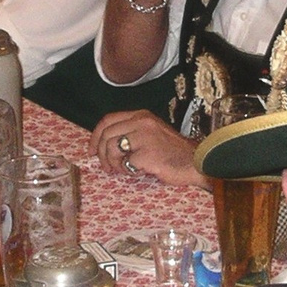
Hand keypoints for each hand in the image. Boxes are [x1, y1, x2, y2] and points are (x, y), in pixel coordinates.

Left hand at [90, 110, 207, 188]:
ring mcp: (145, 137)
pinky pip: (125, 163)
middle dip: (101, 154)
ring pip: (111, 149)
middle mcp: (142, 122)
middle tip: (107, 168)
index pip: (108, 120)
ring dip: (114, 164)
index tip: (91, 151)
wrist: (195, 162)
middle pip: (106, 135)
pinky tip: (140, 171)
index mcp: (141, 116)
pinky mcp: (147, 154)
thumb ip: (130, 132)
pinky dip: (128, 171)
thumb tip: (103, 145)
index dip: (95, 136)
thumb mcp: (151, 133)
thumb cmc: (172, 152)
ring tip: (125, 169)